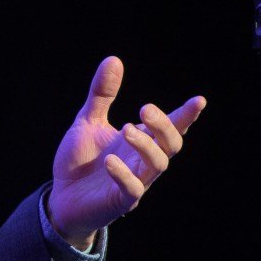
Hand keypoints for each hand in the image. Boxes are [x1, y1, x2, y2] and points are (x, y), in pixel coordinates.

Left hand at [47, 56, 205, 249]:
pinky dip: (124, 174)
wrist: (61, 195)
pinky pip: (132, 189)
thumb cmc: (81, 160)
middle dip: (164, 125)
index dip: (186, 115)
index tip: (199, 100)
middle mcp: (143, 161)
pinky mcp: (120, 201)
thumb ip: (102, 94)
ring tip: (125, 129)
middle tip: (144, 108)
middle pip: (172, 144)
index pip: (172, 127)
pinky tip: (110, 161)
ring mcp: (135, 181)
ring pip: (158, 165)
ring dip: (146, 145)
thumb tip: (114, 59)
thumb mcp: (88, 120)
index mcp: (141, 141)